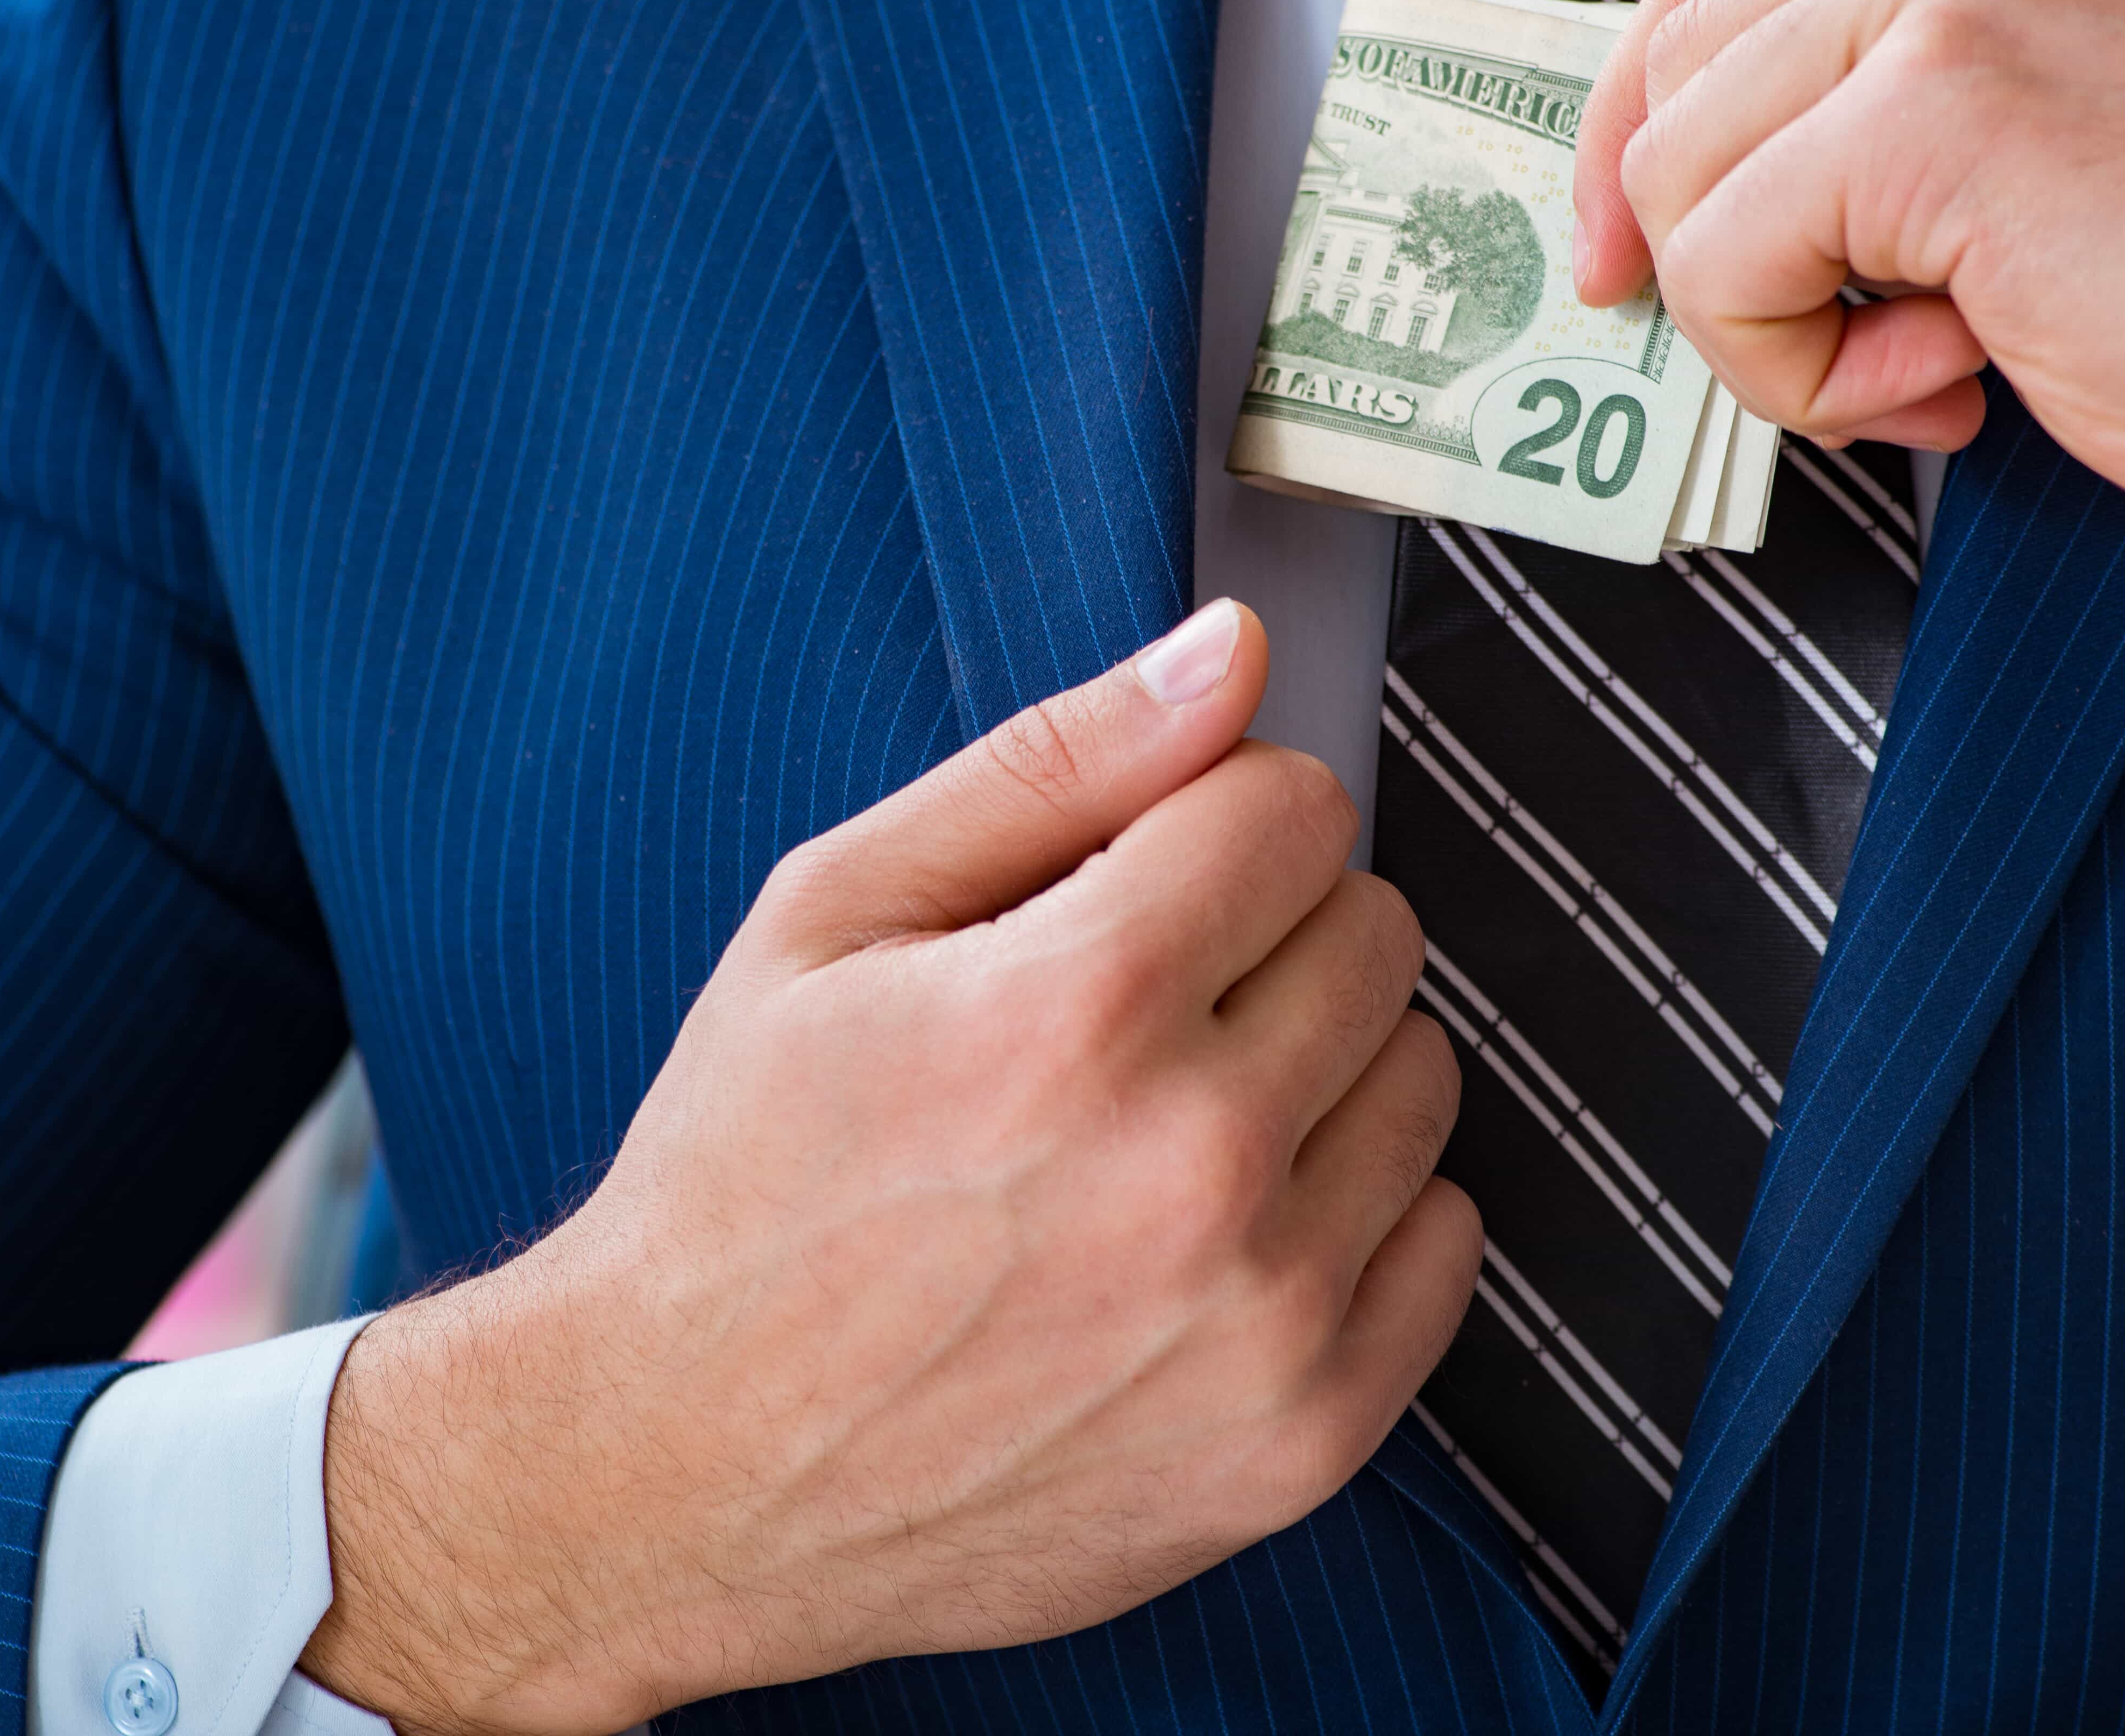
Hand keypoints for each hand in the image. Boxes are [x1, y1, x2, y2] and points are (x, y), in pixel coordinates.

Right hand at [299, 600, 1480, 1734]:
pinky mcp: (1299, 1440)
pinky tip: (1217, 1233)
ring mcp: (1261, 1315)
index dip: (1209, 821)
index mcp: (1077, 1004)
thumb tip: (1227, 653)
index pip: (1294, 808)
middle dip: (1264, 934)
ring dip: (1319, 1071)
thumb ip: (1049, 767)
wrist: (680, 1471)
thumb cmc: (741, 1180)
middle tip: (1133, 1008)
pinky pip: (1444, 1245)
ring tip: (1166, 1122)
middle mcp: (1195, 1160)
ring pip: (1421, 1078)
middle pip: (1374, 931)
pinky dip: (1354, 1216)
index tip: (1140, 877)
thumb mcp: (830, 920)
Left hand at [1574, 0, 2124, 593]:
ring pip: (1682, 174)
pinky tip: (1950, 380)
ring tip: (1927, 364)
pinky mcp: (1939, 109)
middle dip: (1708, 242)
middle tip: (1851, 343)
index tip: (1631, 252)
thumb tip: (1669, 178)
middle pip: (1675, 66)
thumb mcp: (2043, 123)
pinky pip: (1723, 261)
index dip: (1646, 124)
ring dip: (1767, 322)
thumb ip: (1880, 95)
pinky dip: (1796, 371)